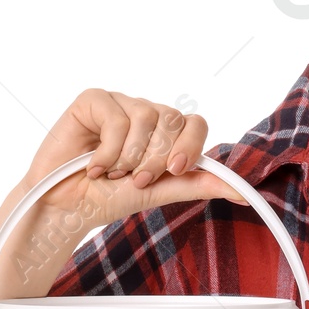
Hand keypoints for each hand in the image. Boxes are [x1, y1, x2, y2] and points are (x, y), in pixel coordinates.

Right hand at [19, 89, 251, 226]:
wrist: (66, 208)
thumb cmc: (108, 198)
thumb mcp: (160, 192)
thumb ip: (198, 184)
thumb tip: (243, 193)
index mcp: (166, 132)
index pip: (196, 123)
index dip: (190, 145)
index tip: (175, 169)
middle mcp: (146, 114)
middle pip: (174, 120)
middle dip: (156, 158)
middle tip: (136, 180)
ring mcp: (120, 103)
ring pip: (146, 116)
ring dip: (130, 156)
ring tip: (112, 172)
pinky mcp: (93, 100)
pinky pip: (116, 117)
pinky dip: (107, 150)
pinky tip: (93, 165)